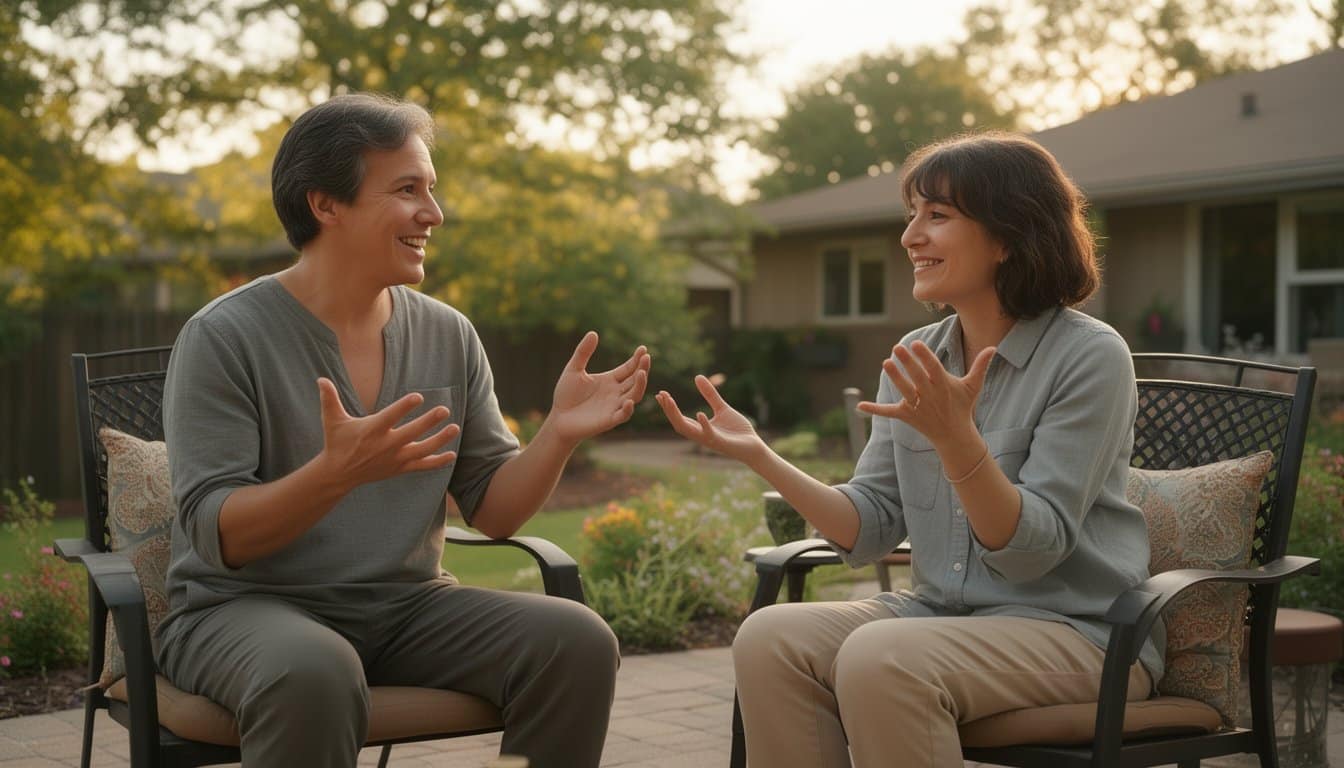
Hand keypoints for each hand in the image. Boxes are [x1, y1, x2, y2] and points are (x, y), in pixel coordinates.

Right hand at [315, 377, 459, 489]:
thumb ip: (329, 399)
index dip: (404, 407)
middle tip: (444, 409)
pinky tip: (451, 455)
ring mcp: (394, 459)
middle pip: (411, 433)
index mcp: (371, 430)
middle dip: (428, 422)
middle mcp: (385, 445)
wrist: (338, 474)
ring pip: (421, 450)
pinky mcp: (399, 469)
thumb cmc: (337, 442)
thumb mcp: (331, 420)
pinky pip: (422, 466)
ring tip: (455, 428)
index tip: (418, 397)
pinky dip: (437, 462)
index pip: (391, 416)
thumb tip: (320, 379)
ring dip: (440, 440)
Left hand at [547, 331, 650, 443]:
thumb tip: (593, 333)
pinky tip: (628, 400)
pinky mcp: (609, 420)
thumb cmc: (566, 396)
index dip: (637, 359)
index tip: (643, 348)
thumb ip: (583, 352)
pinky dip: (628, 409)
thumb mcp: (573, 369)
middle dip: (642, 369)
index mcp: (610, 380)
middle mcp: (616, 393)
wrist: (557, 419)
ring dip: (640, 385)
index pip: (628, 368)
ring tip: (641, 373)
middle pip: (635, 380)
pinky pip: (623, 415)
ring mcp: (614, 406)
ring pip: (634, 395)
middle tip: (646, 357)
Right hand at [655, 375, 766, 463]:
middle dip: (668, 410)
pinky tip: (699, 413)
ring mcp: (709, 439)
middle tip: (661, 395)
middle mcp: (701, 435)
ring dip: (677, 416)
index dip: (669, 407)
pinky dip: (703, 424)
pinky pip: (709, 434)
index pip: (679, 418)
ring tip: (670, 401)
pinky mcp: (720, 442)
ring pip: (687, 430)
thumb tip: (697, 377)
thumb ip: (710, 394)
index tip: (661, 393)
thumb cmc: (738, 430)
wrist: (754, 446)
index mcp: (700, 427)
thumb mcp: (722, 408)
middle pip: (678, 423)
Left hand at [857, 341, 993, 447]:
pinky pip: (889, 412)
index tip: (917, 344)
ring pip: (904, 391)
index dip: (925, 356)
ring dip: (895, 378)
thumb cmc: (963, 407)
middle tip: (897, 348)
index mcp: (944, 386)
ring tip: (886, 362)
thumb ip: (980, 366)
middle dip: (908, 363)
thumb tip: (993, 347)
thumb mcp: (973, 387)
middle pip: (917, 377)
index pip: (933, 368)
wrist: (955, 436)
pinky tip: (859, 405)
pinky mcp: (907, 416)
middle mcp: (930, 396)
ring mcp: (918, 406)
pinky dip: (875, 410)